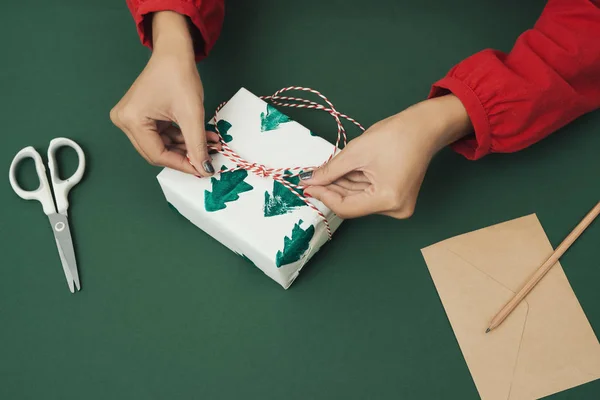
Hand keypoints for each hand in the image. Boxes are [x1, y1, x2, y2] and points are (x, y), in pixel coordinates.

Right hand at [110, 11, 219, 175]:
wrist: (174, 52)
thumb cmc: (178, 74)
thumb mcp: (191, 114)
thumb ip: (197, 145)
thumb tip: (204, 168)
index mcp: (131, 120)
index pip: (158, 154)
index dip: (182, 164)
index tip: (202, 169)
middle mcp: (125, 121)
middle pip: (158, 151)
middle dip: (185, 156)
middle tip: (207, 160)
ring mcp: (131, 119)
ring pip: (162, 145)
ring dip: (186, 147)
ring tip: (210, 145)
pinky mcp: (141, 116)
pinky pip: (162, 135)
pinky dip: (182, 138)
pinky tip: (201, 138)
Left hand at [301, 95, 471, 218]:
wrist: (424, 127)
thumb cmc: (396, 135)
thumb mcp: (356, 152)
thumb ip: (330, 171)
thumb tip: (309, 182)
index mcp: (388, 200)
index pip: (345, 207)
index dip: (323, 196)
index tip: (306, 187)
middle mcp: (395, 209)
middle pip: (352, 204)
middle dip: (331, 189)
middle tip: (310, 178)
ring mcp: (398, 205)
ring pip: (358, 199)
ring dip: (341, 185)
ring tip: (327, 171)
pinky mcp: (397, 198)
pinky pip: (368, 194)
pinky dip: (354, 183)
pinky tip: (343, 172)